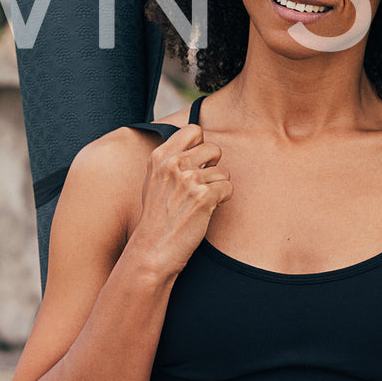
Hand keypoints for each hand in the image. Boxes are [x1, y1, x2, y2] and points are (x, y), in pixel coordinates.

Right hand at [130, 123, 229, 277]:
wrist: (153, 249)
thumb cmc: (157, 217)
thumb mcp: (154, 180)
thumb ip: (171, 160)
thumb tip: (197, 141)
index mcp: (160, 156)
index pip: (193, 130)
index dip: (200, 146)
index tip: (196, 163)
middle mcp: (174, 164)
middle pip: (214, 148)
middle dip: (213, 167)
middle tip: (202, 185)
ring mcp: (189, 179)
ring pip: (223, 171)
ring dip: (217, 187)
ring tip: (200, 202)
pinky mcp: (204, 197)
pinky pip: (228, 188)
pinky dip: (223, 199)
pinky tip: (208, 209)